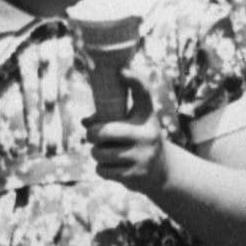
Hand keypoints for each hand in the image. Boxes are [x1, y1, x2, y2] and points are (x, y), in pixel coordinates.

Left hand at [84, 72, 170, 194]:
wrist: (160, 172)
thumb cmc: (137, 141)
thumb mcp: (131, 125)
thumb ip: (109, 117)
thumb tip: (85, 121)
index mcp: (147, 116)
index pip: (143, 93)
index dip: (133, 80)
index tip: (121, 71)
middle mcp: (148, 134)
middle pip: (103, 131)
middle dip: (92, 135)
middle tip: (93, 137)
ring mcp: (143, 155)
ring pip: (99, 152)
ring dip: (97, 153)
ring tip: (108, 154)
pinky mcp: (135, 175)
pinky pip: (102, 169)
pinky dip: (103, 169)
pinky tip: (114, 168)